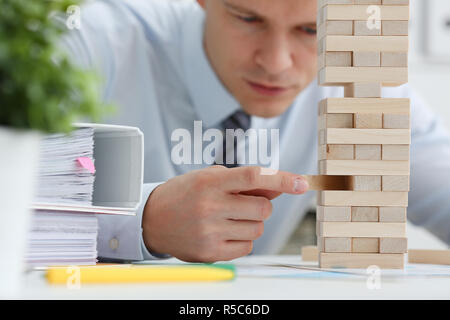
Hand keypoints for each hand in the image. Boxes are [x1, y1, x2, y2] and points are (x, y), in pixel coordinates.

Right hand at [142, 166, 308, 262]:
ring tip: (228, 218)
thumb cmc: (184, 194)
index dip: (282, 178)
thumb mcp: (210, 177)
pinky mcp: (210, 252)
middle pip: (263, 208)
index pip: (254, 176)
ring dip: (251, 222)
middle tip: (242, 203)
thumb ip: (244, 182)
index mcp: (210, 182)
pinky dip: (242, 239)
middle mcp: (210, 206)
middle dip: (260, 205)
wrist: (153, 219)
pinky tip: (224, 232)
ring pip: (257, 229)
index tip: (302, 182)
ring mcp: (210, 232)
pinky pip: (247, 247)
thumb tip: (280, 186)